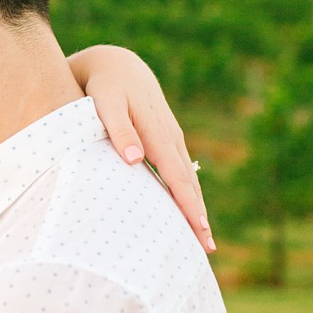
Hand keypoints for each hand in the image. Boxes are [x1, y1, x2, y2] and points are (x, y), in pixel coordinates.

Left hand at [70, 44, 213, 251]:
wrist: (116, 64)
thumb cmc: (105, 86)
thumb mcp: (106, 103)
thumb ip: (120, 130)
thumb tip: (135, 160)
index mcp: (157, 133)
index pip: (176, 177)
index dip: (188, 205)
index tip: (199, 229)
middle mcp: (171, 138)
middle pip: (188, 183)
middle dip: (198, 216)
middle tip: (208, 249)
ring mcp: (172, 139)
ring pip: (188, 179)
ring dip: (196, 208)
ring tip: (202, 239)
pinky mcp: (167, 140)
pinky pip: (181, 172)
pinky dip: (188, 193)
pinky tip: (188, 211)